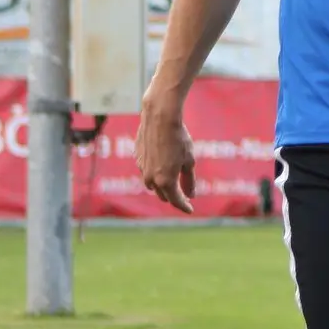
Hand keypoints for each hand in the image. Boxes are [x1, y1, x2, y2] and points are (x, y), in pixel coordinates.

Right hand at [134, 87, 195, 213]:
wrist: (160, 118)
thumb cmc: (179, 138)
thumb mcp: (189, 161)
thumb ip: (189, 180)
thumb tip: (191, 195)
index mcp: (166, 182)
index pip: (176, 200)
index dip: (184, 206)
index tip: (190, 210)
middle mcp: (151, 179)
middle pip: (163, 195)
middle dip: (174, 196)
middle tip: (184, 194)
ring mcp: (142, 168)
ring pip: (152, 184)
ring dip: (162, 185)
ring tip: (172, 180)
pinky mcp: (137, 158)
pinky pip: (146, 170)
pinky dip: (155, 171)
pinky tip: (162, 163)